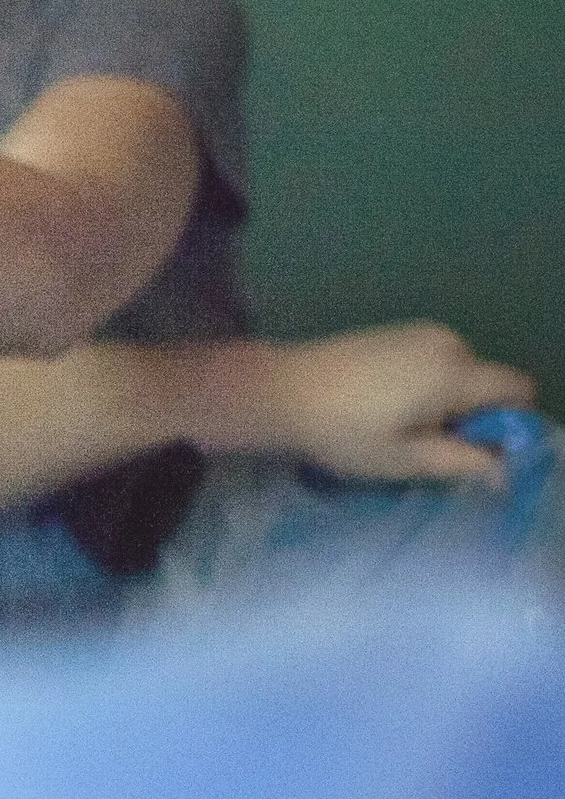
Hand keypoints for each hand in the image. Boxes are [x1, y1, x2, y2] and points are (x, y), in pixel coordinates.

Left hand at [257, 323, 535, 483]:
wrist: (280, 389)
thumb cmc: (344, 431)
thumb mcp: (406, 459)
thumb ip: (463, 461)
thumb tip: (503, 467)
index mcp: (456, 372)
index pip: (518, 389)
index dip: (508, 422)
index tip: (471, 446)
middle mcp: (446, 343)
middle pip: (487, 382)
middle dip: (471, 414)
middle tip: (424, 442)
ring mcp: (417, 332)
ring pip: (459, 373)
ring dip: (445, 400)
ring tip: (397, 424)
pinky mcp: (393, 331)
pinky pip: (433, 361)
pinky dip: (424, 384)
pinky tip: (382, 403)